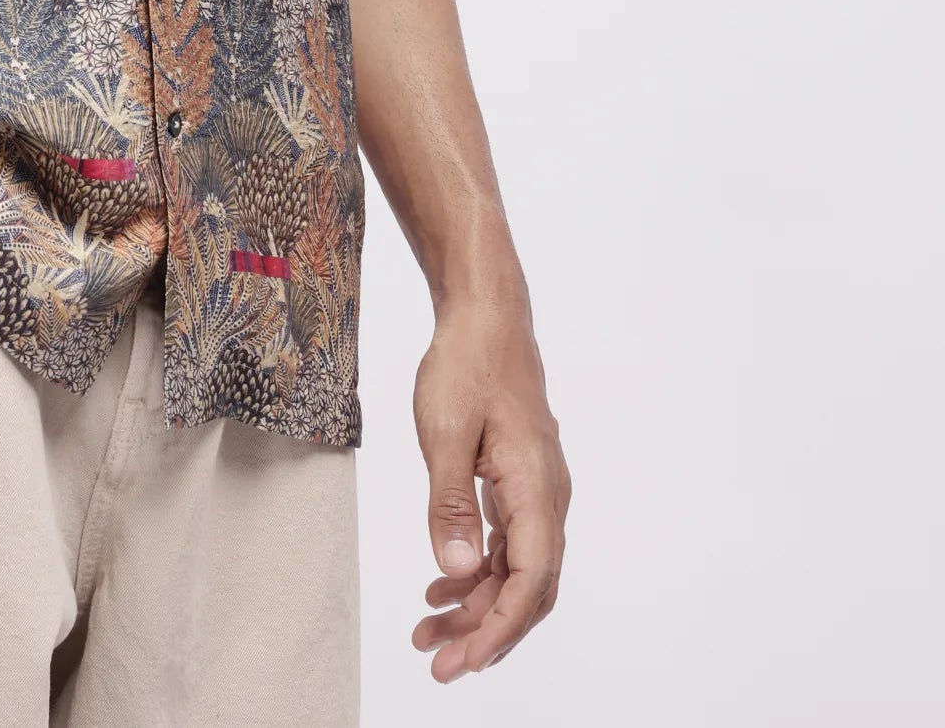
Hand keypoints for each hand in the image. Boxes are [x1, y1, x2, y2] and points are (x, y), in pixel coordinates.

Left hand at [409, 286, 570, 680]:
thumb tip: (455, 572)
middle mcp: (547, 497)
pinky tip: (442, 587)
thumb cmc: (466, 364)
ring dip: (477, 604)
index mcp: (536, 488)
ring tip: (428, 632)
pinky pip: (507, 542)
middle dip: (485, 631)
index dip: (498, 629)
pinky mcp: (519, 480)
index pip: (530, 582)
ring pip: (515, 567)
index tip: (462, 661)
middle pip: (527, 586)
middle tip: (438, 661)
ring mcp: (536, 489)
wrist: (485, 314)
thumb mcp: (445, 433)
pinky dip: (477, 569)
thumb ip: (450, 504)